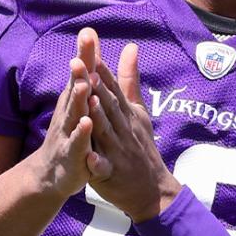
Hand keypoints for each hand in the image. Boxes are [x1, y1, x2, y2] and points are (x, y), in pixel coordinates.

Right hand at [24, 29, 108, 199]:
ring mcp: (67, 134)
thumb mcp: (78, 101)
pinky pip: (77, 145)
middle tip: (82, 56)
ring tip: (83, 86)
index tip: (88, 34)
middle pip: (74, 90)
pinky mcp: (71, 155)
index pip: (80, 74)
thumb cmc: (69, 131)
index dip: (85, 55)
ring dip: (77, 101)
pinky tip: (86, 125)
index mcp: (74, 100)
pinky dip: (81, 135)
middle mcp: (68, 113)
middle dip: (78, 73)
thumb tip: (89, 38)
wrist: (50, 174)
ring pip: (73, 115)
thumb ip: (85, 71)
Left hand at [86, 41, 180, 222]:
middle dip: (95, 86)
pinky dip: (97, 162)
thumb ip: (129, 80)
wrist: (153, 188)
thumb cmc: (141, 146)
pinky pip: (104, 167)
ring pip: (106, 132)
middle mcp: (123, 129)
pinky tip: (89, 156)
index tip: (92, 53)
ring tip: (87, 100)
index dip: (103, 72)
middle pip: (108, 105)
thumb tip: (130, 47)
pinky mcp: (112, 173)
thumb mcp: (138, 111)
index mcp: (126, 114)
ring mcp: (118, 151)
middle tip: (83, 66)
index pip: (113, 89)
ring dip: (97, 117)